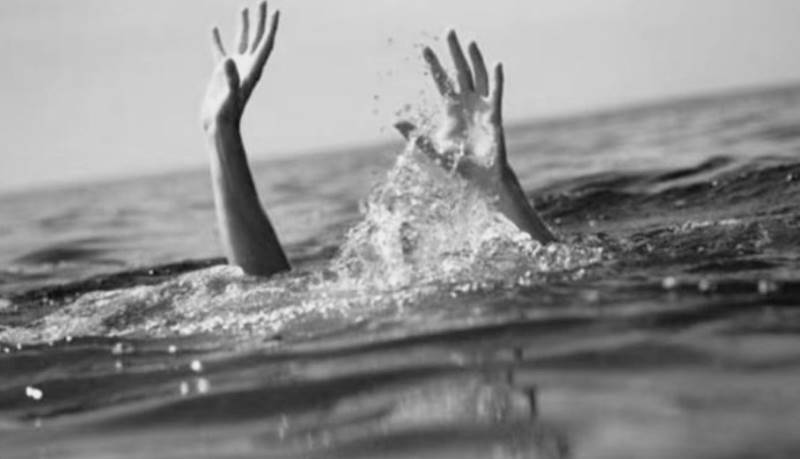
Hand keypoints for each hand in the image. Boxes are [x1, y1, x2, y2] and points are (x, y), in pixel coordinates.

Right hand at [201, 1, 279, 129]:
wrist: (219, 127)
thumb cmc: (226, 114)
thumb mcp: (228, 95)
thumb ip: (230, 78)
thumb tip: (228, 59)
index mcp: (253, 70)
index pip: (266, 44)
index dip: (271, 27)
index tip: (275, 10)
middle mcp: (247, 67)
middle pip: (257, 38)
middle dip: (260, 20)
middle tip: (263, 0)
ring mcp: (235, 69)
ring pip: (241, 41)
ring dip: (244, 25)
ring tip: (244, 7)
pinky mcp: (222, 73)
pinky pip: (221, 51)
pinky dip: (217, 40)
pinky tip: (214, 27)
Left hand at [395, 30, 506, 190]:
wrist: (480, 180)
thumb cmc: (458, 165)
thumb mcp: (432, 149)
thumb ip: (415, 135)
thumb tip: (395, 121)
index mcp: (451, 110)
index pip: (442, 81)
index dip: (434, 65)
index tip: (424, 49)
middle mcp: (467, 104)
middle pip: (460, 72)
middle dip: (453, 52)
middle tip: (449, 31)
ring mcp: (481, 108)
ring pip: (478, 77)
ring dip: (475, 60)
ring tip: (470, 42)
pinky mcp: (494, 116)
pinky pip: (496, 94)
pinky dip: (496, 79)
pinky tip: (496, 64)